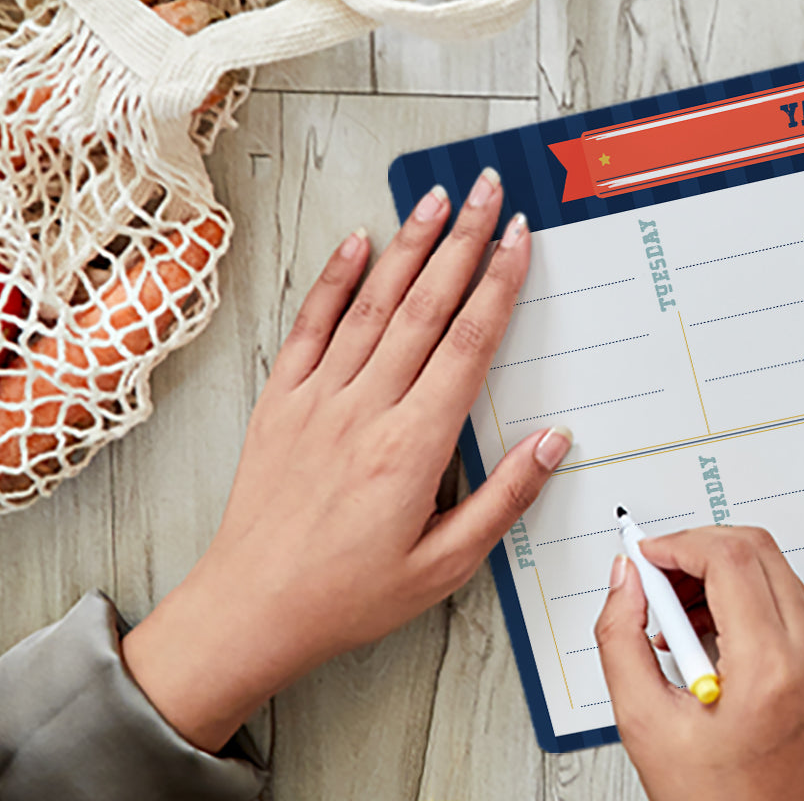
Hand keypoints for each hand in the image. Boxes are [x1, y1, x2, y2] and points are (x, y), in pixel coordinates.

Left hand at [120, 169, 570, 750]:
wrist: (250, 610)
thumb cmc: (348, 595)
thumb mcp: (443, 566)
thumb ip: (504, 500)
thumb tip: (552, 441)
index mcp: (413, 446)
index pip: (469, 343)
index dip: (499, 283)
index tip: (520, 239)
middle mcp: (366, 407)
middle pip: (426, 305)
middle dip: (464, 241)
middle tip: (489, 193)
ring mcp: (318, 396)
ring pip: (373, 303)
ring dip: (409, 244)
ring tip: (437, 199)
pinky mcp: (281, 398)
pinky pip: (310, 325)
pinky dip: (335, 279)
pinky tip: (356, 242)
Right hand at [595, 526, 803, 800]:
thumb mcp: (645, 723)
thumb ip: (621, 637)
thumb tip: (625, 579)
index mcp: (770, 670)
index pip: (730, 558)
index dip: (679, 544)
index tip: (647, 555)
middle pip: (757, 550)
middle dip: (698, 550)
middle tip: (658, 579)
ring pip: (775, 570)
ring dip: (721, 573)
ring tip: (679, 619)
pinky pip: (789, 603)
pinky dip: (746, 599)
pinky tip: (711, 635)